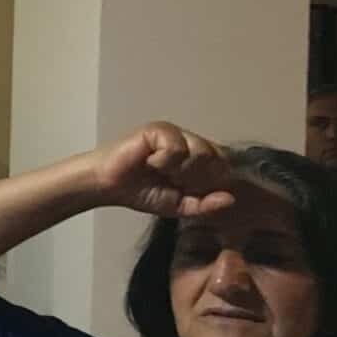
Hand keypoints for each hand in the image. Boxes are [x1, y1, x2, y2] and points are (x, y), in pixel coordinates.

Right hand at [93, 124, 236, 219]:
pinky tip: (148, 162)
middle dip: (194, 178)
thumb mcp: (178, 206)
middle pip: (216, 159)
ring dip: (179, 170)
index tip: (187, 190)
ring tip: (158, 171)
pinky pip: (177, 147)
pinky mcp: (159, 129)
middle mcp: (190, 141)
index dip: (209, 182)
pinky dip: (163, 161)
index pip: (224, 166)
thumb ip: (204, 205)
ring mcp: (175, 133)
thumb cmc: (139, 192)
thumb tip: (230, 199)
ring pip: (200, 151)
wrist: (107, 186)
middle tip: (171, 181)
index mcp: (197, 158)